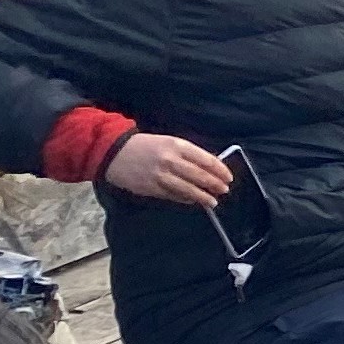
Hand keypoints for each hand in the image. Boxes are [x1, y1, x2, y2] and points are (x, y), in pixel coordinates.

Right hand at [102, 134, 231, 207]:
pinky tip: (193, 200)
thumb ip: (188, 154)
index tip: (228, 177)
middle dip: (215, 184)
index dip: (220, 170)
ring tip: (213, 202)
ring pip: (188, 189)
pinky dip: (186, 199)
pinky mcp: (151, 188)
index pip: (206, 159)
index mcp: (178, 145)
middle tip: (224, 189)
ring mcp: (160, 175)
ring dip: (203, 196)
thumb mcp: (169, 142)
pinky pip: (173, 195)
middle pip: (199, 175)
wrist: (115, 152)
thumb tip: (209, 167)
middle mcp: (170, 160)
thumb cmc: (146, 145)